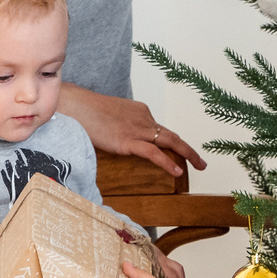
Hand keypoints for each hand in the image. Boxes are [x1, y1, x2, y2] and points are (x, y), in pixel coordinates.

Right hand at [60, 84, 202, 177]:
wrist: (75, 105)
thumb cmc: (86, 111)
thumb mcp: (109, 116)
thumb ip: (120, 126)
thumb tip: (119, 138)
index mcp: (140, 112)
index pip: (159, 129)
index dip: (170, 143)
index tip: (177, 153)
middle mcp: (144, 119)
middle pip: (171, 135)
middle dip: (188, 149)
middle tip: (201, 162)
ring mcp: (137, 130)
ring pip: (170, 142)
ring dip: (187, 154)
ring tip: (200, 166)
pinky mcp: (128, 142)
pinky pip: (154, 154)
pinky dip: (167, 163)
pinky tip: (177, 172)